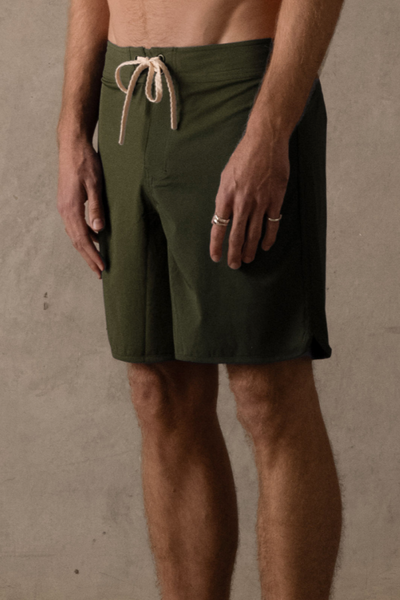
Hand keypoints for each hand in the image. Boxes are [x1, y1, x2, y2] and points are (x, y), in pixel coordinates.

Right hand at [57, 142, 104, 278]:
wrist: (72, 146)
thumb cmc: (86, 162)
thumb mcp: (95, 184)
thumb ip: (97, 207)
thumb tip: (99, 230)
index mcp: (71, 208)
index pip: (82, 239)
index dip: (92, 255)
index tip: (102, 267)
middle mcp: (65, 210)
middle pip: (77, 241)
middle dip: (89, 257)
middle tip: (99, 272)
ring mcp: (64, 207)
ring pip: (75, 234)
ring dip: (86, 248)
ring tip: (97, 260)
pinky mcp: (67, 203)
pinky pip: (75, 225)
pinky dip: (84, 236)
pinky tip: (94, 238)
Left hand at [209, 127, 290, 268]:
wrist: (265, 142)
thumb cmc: (243, 157)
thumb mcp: (226, 177)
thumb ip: (224, 199)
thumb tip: (223, 218)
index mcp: (226, 196)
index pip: (219, 227)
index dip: (217, 245)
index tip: (216, 257)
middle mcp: (242, 202)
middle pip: (237, 235)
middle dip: (234, 253)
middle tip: (234, 265)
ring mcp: (260, 202)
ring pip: (254, 233)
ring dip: (250, 249)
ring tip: (248, 259)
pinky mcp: (275, 199)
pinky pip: (272, 224)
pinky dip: (268, 238)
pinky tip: (265, 246)